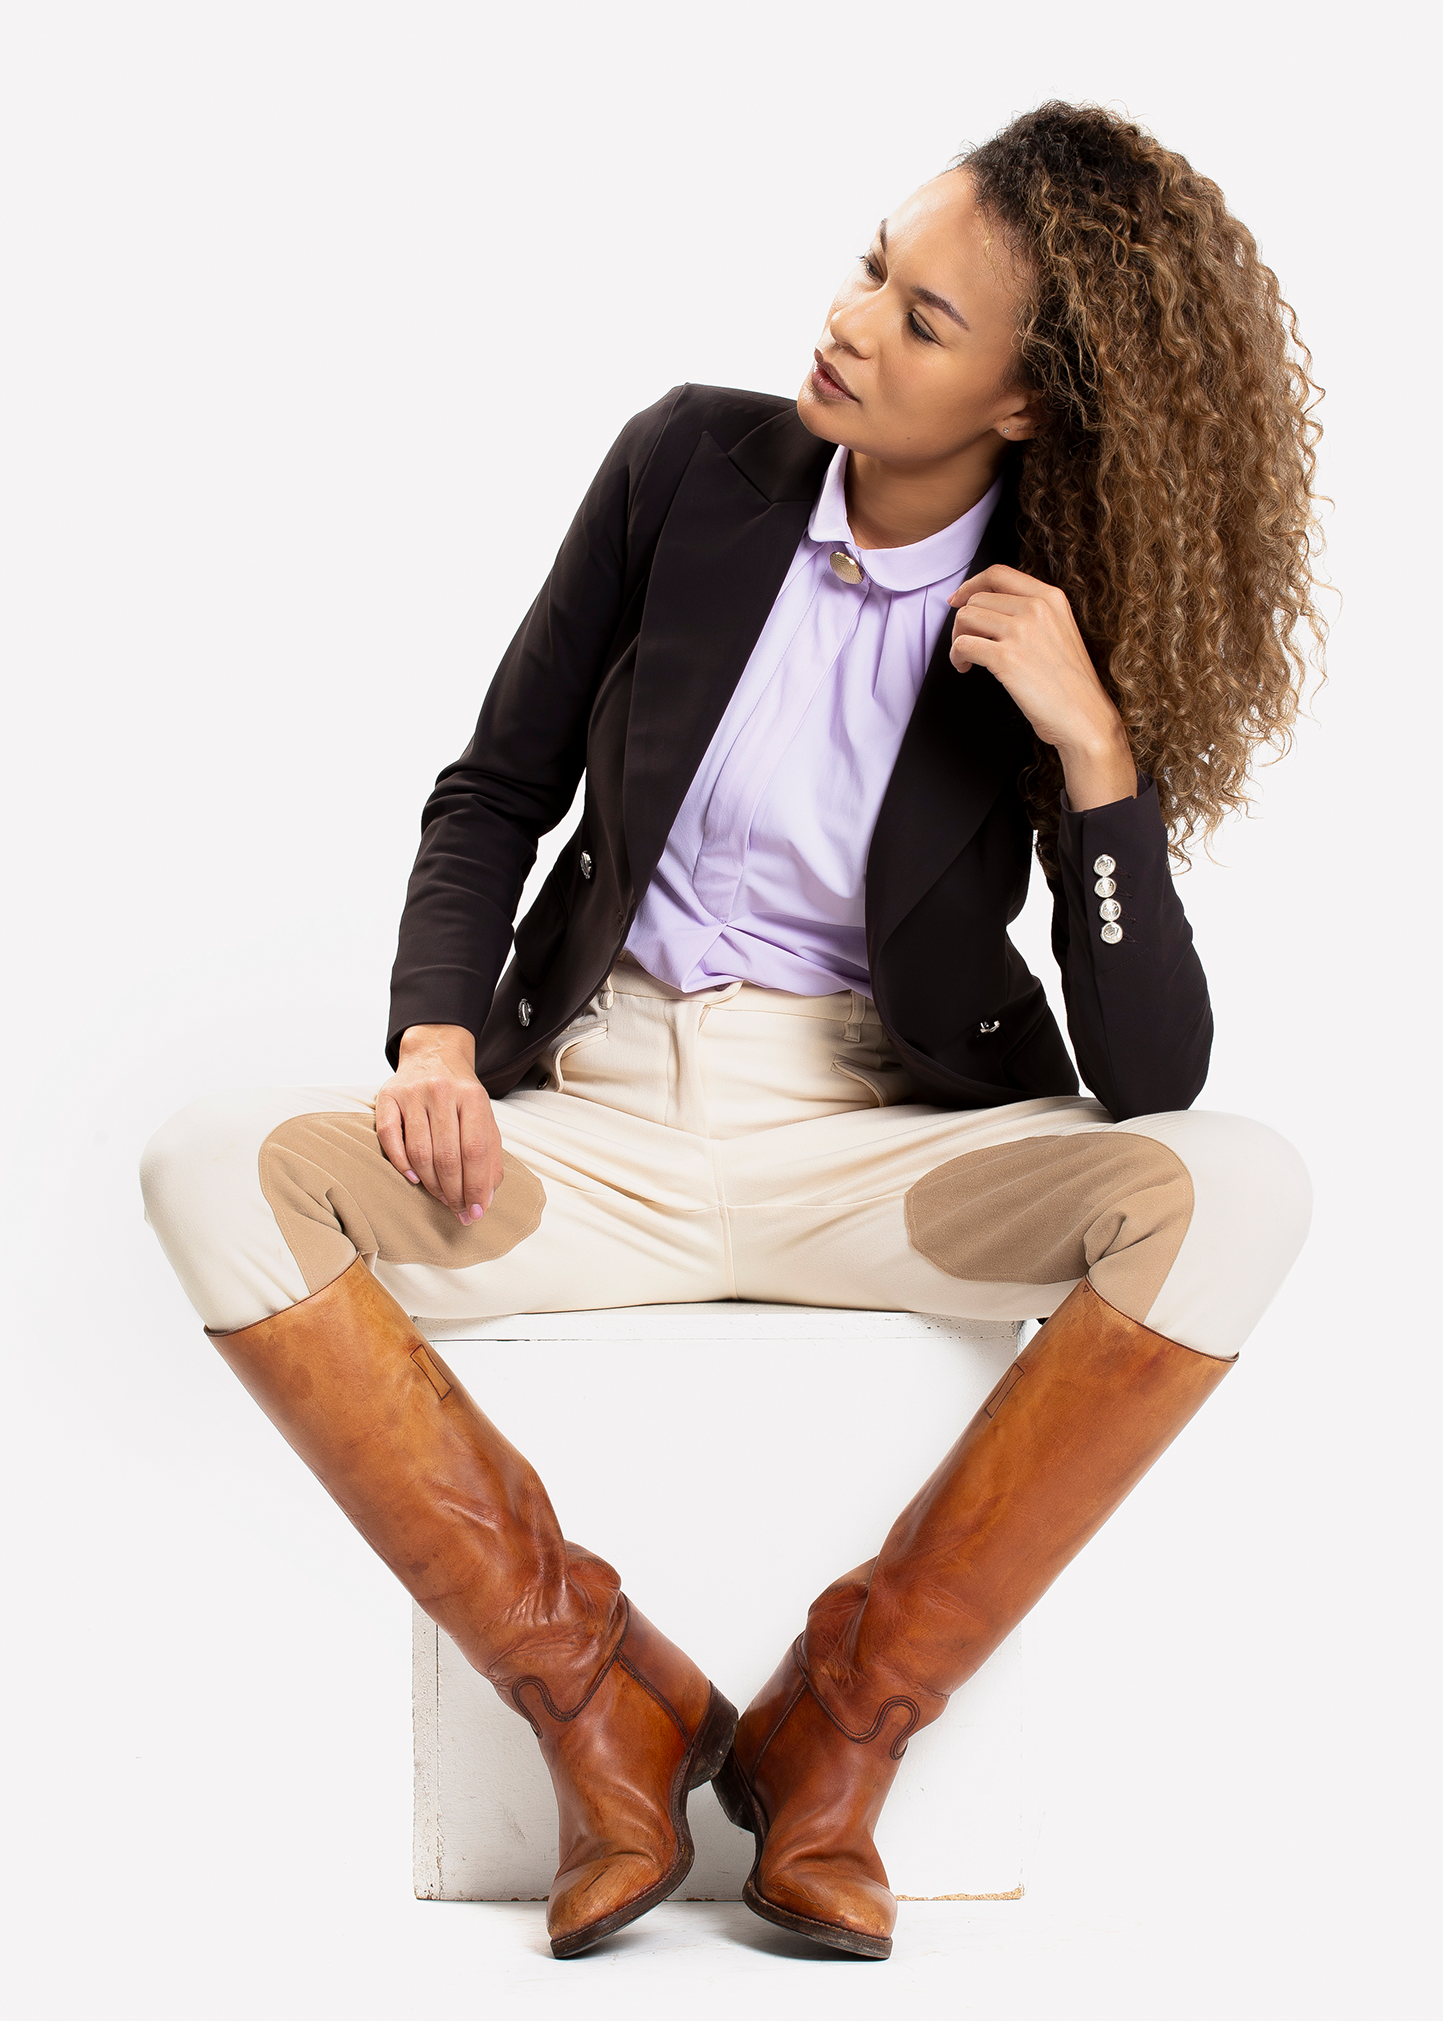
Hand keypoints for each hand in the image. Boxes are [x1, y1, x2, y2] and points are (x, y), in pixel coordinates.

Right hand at [375, 1025, 502, 1227]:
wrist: (434, 1054)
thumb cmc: (461, 1096)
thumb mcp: (483, 1116)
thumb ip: (489, 1154)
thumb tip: (486, 1198)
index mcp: (473, 1097)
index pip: (476, 1150)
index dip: (477, 1186)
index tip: (476, 1211)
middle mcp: (442, 1092)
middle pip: (448, 1155)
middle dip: (454, 1191)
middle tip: (457, 1210)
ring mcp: (413, 1093)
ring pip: (420, 1151)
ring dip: (431, 1183)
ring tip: (440, 1197)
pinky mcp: (388, 1097)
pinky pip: (390, 1137)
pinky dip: (401, 1163)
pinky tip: (413, 1178)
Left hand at [948, 564, 1136, 810]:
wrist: (1084, 716)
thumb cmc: (1071, 684)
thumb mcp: (1060, 631)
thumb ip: (1032, 614)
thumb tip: (990, 609)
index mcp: (1051, 597)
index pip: (998, 574)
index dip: (971, 585)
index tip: (959, 599)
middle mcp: (1036, 608)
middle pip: (977, 598)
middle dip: (963, 622)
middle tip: (966, 643)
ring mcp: (1021, 631)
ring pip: (966, 618)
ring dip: (958, 639)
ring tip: (965, 658)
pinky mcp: (1006, 658)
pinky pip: (963, 645)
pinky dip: (956, 657)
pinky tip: (965, 668)